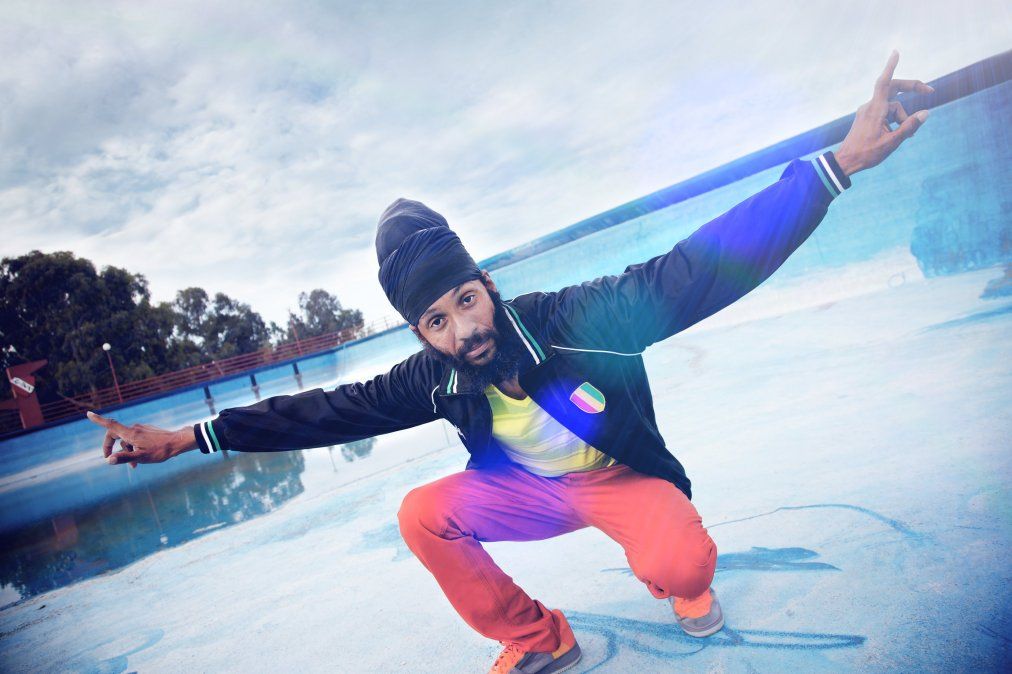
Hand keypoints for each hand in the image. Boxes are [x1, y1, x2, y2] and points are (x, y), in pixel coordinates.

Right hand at [86, 411, 196, 466]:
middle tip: (108, 457)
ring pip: (127, 440)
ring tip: (134, 466)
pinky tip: (141, 459)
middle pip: (115, 434)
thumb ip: (124, 458)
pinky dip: (134, 448)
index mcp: (131, 433)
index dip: (99, 420)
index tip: (88, 414)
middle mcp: (134, 429)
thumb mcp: (142, 457)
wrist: (178, 442)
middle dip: (110, 446)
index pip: (111, 425)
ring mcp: (142, 429)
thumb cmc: (161, 451)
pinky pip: (135, 439)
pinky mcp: (147, 431)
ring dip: (126, 451)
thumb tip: (108, 460)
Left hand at [834, 50, 933, 176]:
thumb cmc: (866, 154)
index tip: (895, 52)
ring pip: (892, 106)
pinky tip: (896, 134)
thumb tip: (926, 113)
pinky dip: (894, 120)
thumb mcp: (892, 142)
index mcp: (875, 110)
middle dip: (911, 89)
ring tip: (906, 134)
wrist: (846, 162)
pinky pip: (885, 112)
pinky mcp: (866, 117)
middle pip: (893, 89)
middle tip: (929, 91)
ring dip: (902, 116)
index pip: (884, 82)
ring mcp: (867, 111)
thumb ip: (909, 126)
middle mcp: (870, 107)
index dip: (890, 67)